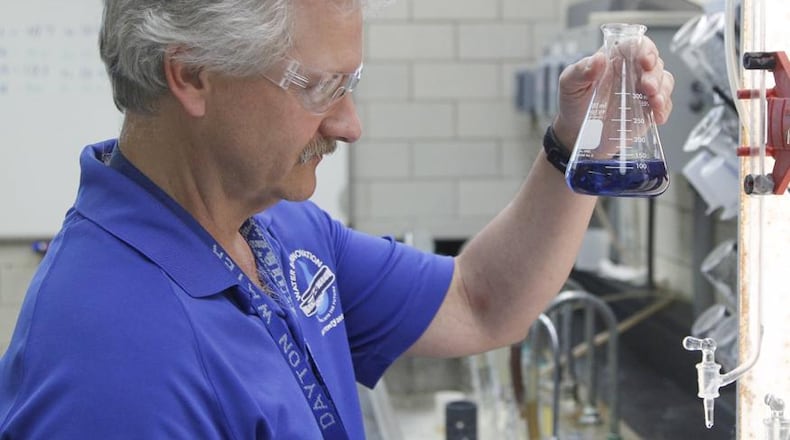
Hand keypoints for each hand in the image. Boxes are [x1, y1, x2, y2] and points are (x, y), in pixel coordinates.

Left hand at [551, 36, 674, 148]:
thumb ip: (580, 71)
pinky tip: (658, 116)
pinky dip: (664, 109)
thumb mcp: (569, 84)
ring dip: (663, 91)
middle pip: (655, 63)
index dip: (645, 49)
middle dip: (655, 74)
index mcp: (614, 59)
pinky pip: (663, 104)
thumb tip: (598, 59)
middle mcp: (631, 72)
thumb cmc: (573, 103)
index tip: (645, 60)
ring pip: (663, 81)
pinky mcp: (646, 109)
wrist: (575, 132)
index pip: (636, 45)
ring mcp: (641, 90)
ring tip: (655, 102)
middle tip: (648, 87)